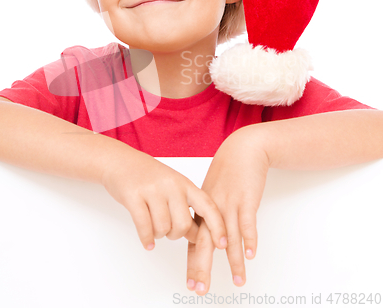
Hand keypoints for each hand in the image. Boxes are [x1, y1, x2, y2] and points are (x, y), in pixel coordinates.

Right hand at [101, 148, 227, 251]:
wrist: (119, 161)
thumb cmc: (147, 175)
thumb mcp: (172, 185)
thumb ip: (185, 206)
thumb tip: (197, 235)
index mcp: (184, 183)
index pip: (207, 206)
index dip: (217, 226)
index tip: (222, 243)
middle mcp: (170, 185)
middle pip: (183, 225)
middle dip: (176, 235)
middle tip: (168, 231)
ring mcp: (152, 190)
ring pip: (163, 229)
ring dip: (159, 235)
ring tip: (153, 228)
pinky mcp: (133, 196)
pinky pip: (144, 227)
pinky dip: (147, 239)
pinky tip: (147, 242)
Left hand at [186, 127, 269, 294]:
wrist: (241, 151)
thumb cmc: (226, 173)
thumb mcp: (210, 194)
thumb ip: (206, 216)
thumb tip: (204, 240)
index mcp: (201, 209)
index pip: (192, 241)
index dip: (191, 263)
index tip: (190, 283)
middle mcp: (212, 209)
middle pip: (204, 243)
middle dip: (202, 268)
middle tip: (200, 289)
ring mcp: (229, 205)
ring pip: (229, 238)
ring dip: (234, 261)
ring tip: (238, 281)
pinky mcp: (245, 200)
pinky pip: (247, 222)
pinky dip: (249, 239)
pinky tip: (250, 254)